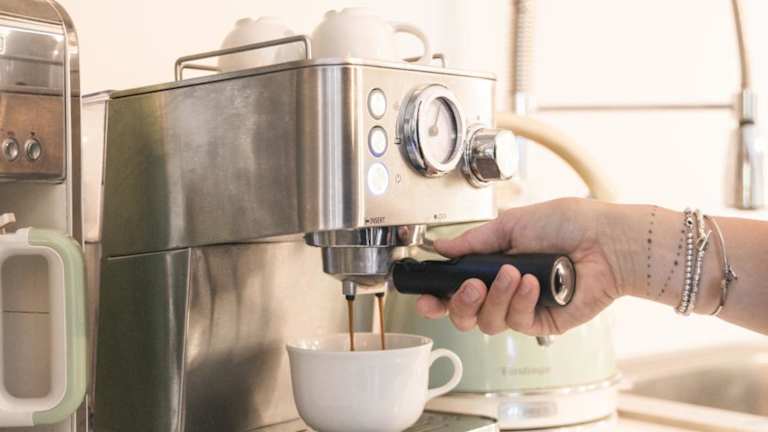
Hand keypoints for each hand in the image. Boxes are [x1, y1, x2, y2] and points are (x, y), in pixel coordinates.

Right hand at [415, 198, 625, 335]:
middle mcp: (504, 290)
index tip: (426, 298)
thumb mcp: (511, 223)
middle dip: (461, 303)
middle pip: (465, 315)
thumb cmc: (568, 224)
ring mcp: (523, 308)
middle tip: (471, 285)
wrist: (605, 240)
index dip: (436, 298)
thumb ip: (473, 240)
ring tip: (512, 274)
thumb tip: (441, 246)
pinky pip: (517, 322)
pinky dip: (520, 302)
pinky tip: (532, 284)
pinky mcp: (543, 322)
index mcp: (492, 266)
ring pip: (488, 323)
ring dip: (496, 297)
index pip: (455, 289)